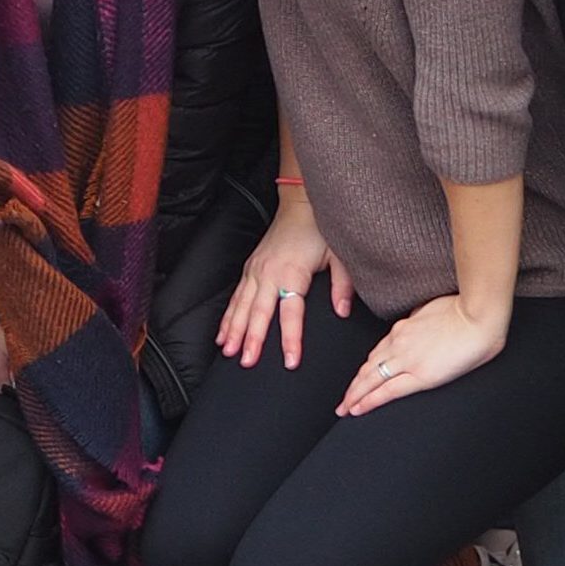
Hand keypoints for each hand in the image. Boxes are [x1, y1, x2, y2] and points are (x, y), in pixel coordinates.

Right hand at [218, 196, 351, 369]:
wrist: (298, 203)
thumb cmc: (319, 230)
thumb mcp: (339, 256)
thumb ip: (342, 286)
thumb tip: (343, 311)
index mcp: (292, 272)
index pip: (291, 313)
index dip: (291, 338)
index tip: (289, 361)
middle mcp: (269, 273)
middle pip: (258, 312)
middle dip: (251, 339)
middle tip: (246, 361)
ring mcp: (255, 270)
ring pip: (241, 306)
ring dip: (234, 330)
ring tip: (228, 352)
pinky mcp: (250, 268)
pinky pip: (236, 296)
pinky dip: (227, 316)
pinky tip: (222, 334)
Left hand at [338, 294, 511, 417]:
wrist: (479, 315)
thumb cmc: (467, 310)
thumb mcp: (435, 309)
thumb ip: (422, 319)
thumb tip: (421, 322)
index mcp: (404, 327)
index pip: (377, 351)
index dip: (366, 366)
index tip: (359, 376)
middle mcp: (398, 342)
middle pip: (368, 366)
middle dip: (354, 385)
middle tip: (343, 400)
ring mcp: (406, 359)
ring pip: (371, 380)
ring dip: (355, 396)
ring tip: (344, 409)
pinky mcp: (419, 375)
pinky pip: (387, 391)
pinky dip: (369, 401)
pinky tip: (358, 409)